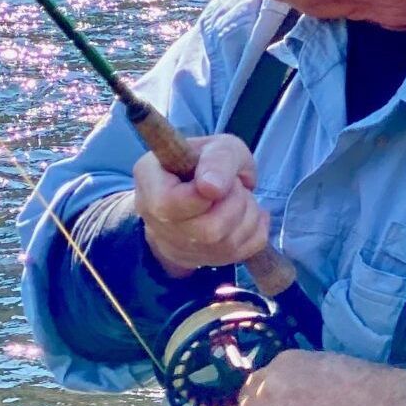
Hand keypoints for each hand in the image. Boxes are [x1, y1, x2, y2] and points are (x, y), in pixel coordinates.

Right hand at [134, 134, 268, 276]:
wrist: (202, 187)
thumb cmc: (206, 162)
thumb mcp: (216, 146)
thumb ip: (218, 159)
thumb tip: (212, 187)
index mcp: (149, 181)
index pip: (170, 204)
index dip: (204, 195)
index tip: (216, 182)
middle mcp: (156, 219)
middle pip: (208, 230)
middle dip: (236, 203)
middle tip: (235, 186)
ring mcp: (178, 246)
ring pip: (227, 243)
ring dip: (248, 215)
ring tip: (241, 197)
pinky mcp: (202, 260)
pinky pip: (243, 252)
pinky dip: (256, 230)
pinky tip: (247, 215)